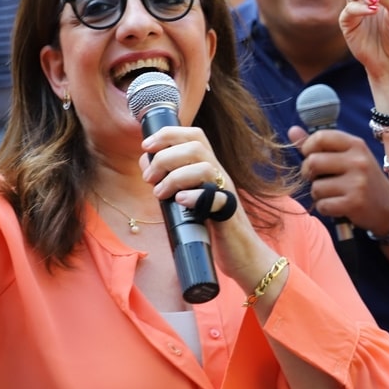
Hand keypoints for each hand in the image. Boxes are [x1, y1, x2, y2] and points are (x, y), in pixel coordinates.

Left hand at [140, 123, 274, 280]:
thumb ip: (170, 180)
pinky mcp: (229, 215)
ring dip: (176, 177)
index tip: (146, 146)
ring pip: (205, 168)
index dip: (168, 134)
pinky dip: (196, 197)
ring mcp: (226, 194)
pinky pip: (217, 199)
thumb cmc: (211, 225)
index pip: (193, 136)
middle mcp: (219, 176)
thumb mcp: (188, 197)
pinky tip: (181, 202)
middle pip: (195, 147)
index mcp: (209, 168)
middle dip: (165, 157)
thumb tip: (146, 164)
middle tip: (149, 178)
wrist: (242, 254)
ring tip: (160, 194)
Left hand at [287, 125, 388, 234]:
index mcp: (356, 144)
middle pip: (312, 162)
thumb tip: (292, 130)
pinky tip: (338, 205)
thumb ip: (319, 144)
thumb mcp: (347, 156)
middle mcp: (358, 161)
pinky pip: (322, 205)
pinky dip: (325, 208)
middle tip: (318, 178)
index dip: (308, 148)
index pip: (320, 137)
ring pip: (315, 187)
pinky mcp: (354, 203)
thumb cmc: (362, 178)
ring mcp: (357, 183)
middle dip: (309, 173)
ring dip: (318, 193)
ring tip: (333, 193)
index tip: (312, 156)